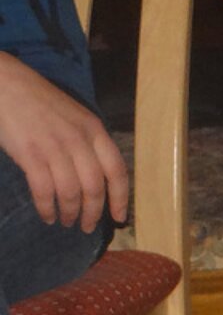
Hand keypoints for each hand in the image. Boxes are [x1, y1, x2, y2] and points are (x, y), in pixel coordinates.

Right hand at [0, 54, 127, 230]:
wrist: (8, 86)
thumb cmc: (42, 103)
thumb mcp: (76, 118)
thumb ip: (88, 143)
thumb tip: (95, 175)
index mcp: (95, 131)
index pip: (117, 171)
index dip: (121, 198)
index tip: (120, 218)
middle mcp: (80, 141)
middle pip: (95, 187)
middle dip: (93, 213)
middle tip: (87, 228)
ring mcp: (55, 148)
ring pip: (71, 192)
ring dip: (70, 213)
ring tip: (67, 222)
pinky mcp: (31, 155)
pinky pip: (44, 190)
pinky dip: (47, 208)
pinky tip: (48, 216)